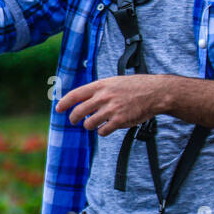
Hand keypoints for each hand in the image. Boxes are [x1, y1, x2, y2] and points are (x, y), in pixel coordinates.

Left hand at [55, 75, 171, 135]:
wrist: (156, 92)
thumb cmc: (135, 86)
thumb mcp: (113, 82)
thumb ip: (98, 90)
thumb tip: (82, 99)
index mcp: (101, 86)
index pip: (75, 95)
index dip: (64, 103)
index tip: (58, 109)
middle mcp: (103, 97)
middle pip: (78, 112)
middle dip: (74, 118)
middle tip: (75, 121)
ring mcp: (111, 109)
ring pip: (89, 123)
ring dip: (89, 126)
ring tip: (95, 124)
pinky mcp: (120, 120)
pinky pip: (102, 131)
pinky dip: (103, 131)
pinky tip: (107, 128)